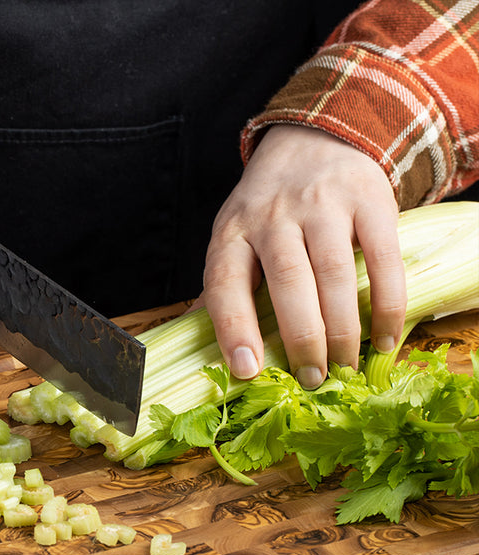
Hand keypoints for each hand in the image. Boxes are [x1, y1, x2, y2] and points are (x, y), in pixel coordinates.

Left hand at [199, 125, 406, 388]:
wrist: (314, 137)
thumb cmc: (268, 206)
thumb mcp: (234, 236)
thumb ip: (225, 287)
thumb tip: (203, 343)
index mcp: (232, 232)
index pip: (225, 283)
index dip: (234, 329)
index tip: (247, 370)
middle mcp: (273, 216)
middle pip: (287, 282)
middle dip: (301, 338)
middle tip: (311, 379)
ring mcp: (322, 204)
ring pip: (333, 273)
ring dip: (342, 330)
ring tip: (344, 367)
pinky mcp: (369, 199)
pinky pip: (382, 259)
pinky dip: (387, 303)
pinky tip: (385, 337)